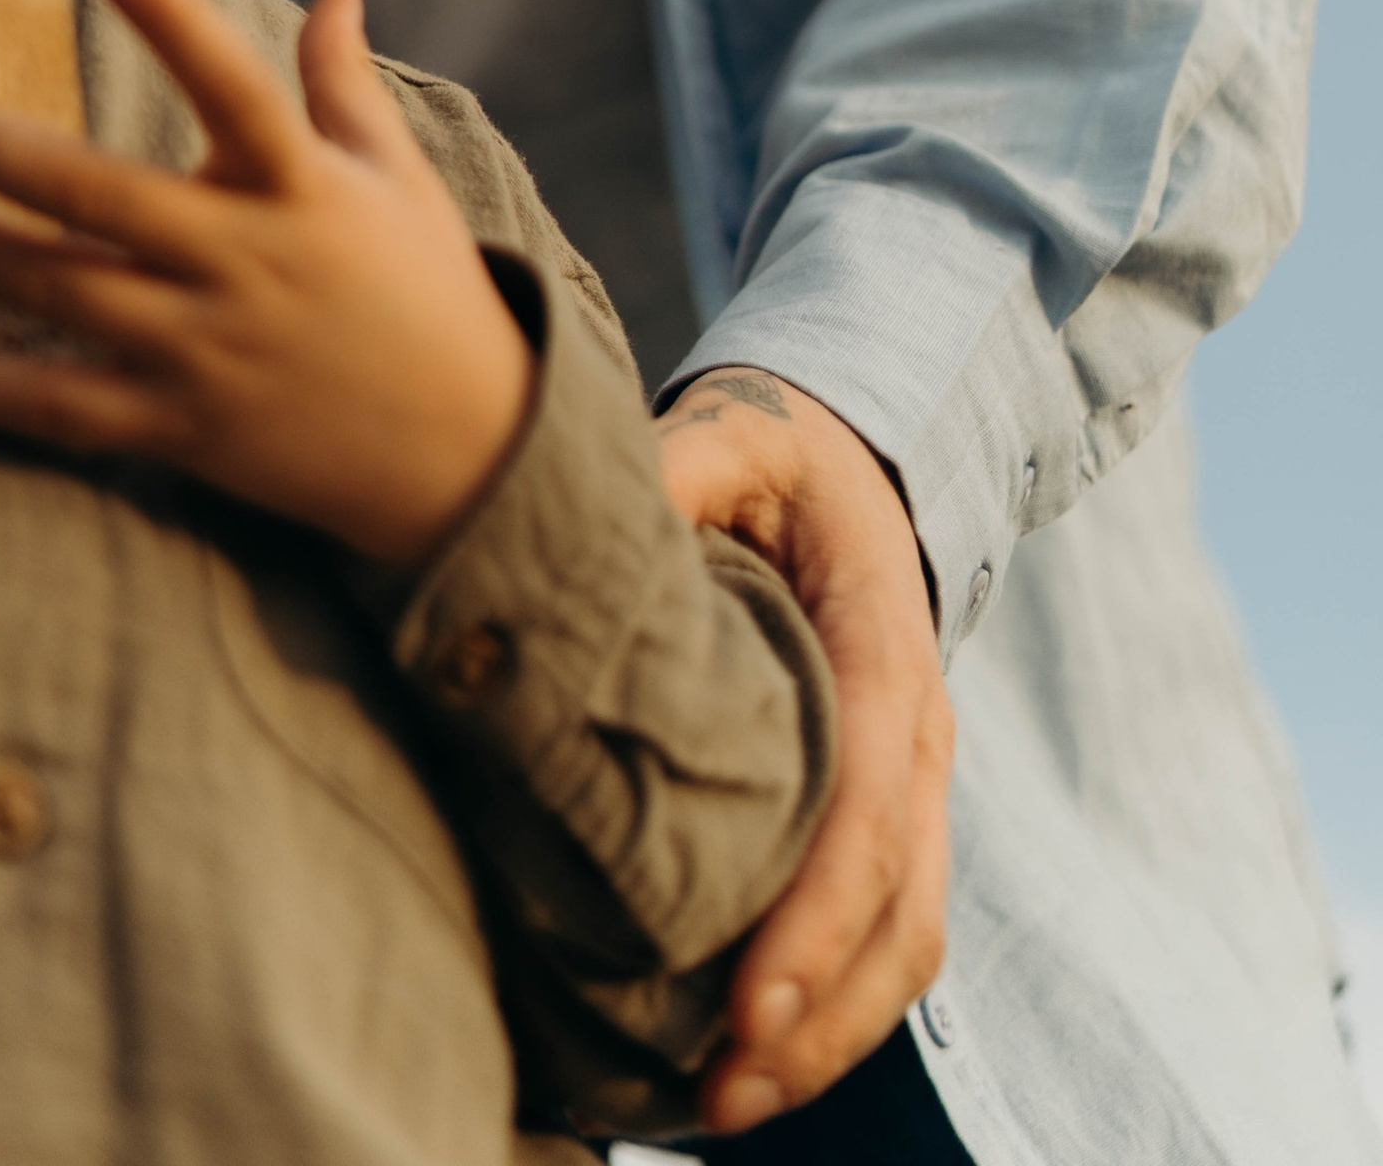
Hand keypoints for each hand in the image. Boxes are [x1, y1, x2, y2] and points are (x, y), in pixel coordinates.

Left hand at [0, 0, 532, 562]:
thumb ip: (343, 85)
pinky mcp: (184, 428)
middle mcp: (245, 263)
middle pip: (94, 195)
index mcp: (301, 187)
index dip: (179, 25)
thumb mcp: (397, 177)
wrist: (464, 455)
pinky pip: (65, 408)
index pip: (236, 89)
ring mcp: (207, 351)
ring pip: (57, 292)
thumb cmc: (425, 294)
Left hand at [653, 365, 953, 1132]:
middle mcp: (917, 731)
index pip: (865, 803)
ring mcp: (915, 781)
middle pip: (900, 905)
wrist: (852, 453)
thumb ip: (679, 469)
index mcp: (882, 645)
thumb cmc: (776, 451)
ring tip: (727, 1106)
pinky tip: (753, 1058)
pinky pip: (890, 930)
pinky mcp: (889, 811)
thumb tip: (611, 522)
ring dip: (833, 1036)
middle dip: (823, 1013)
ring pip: (908, 939)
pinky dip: (837, 1009)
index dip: (816, 913)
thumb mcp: (731, 431)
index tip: (748, 1004)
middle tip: (722, 1093)